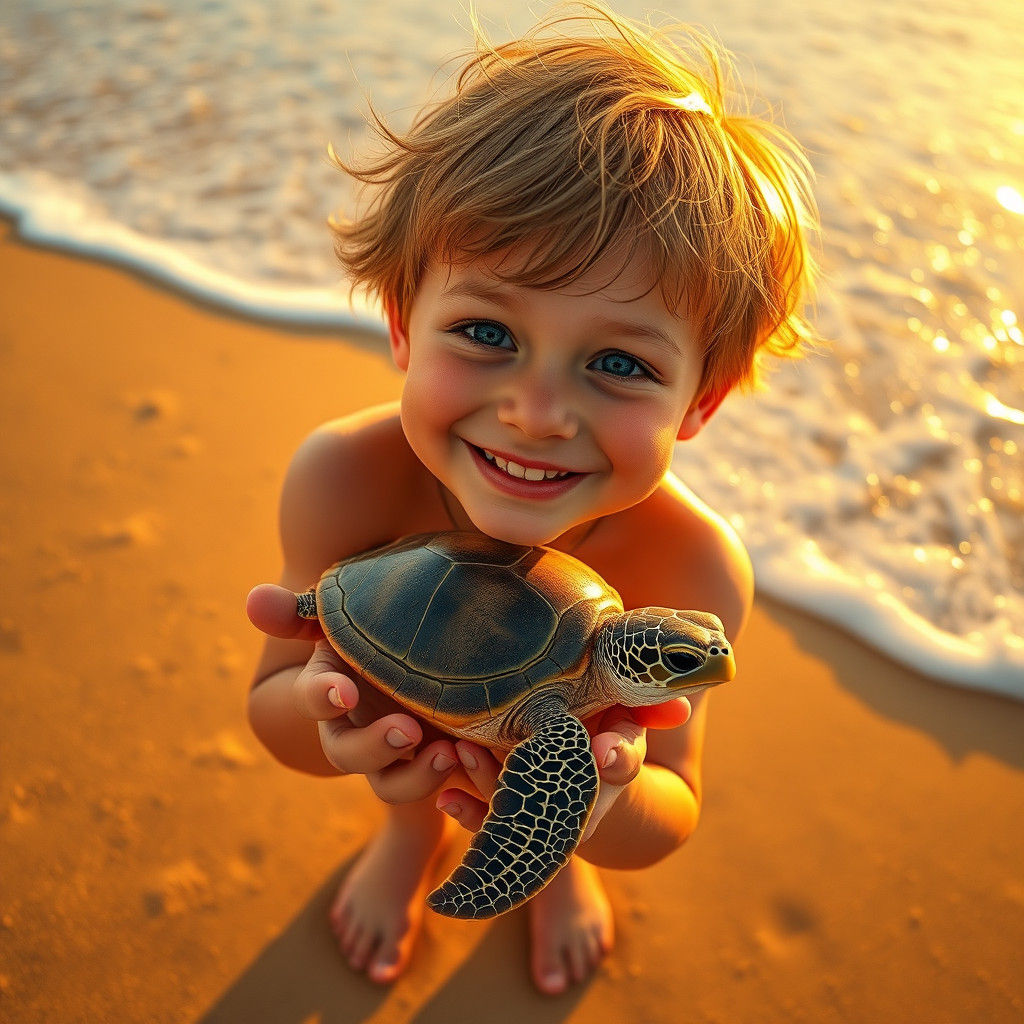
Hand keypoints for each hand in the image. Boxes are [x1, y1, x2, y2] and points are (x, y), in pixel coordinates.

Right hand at [247, 584, 458, 801]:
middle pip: (347, 754)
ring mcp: (393, 753)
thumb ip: (304, 610)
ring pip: (389, 785)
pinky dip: (450, 780)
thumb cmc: (387, 625)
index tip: (344, 693)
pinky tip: (474, 758)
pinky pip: (434, 790)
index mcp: (332, 687)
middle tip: (409, 731)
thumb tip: (253, 598)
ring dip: (415, 777)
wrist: (441, 649)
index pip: (313, 697)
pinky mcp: (430, 766)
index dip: (323, 697)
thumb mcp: (351, 614)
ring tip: (450, 753)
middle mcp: (354, 727)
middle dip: (374, 747)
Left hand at [434, 698, 690, 841]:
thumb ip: (647, 706)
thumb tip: (682, 707)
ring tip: (460, 753)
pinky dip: (466, 811)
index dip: (616, 757)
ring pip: (518, 806)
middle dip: (531, 770)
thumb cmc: (607, 729)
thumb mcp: (629, 717)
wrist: (589, 782)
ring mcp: (544, 808)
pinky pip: (490, 822)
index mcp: (613, 765)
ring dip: (488, 782)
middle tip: (497, 749)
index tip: (604, 750)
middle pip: (557, 791)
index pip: (620, 763)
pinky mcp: (512, 817)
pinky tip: (445, 797)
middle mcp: (580, 796)